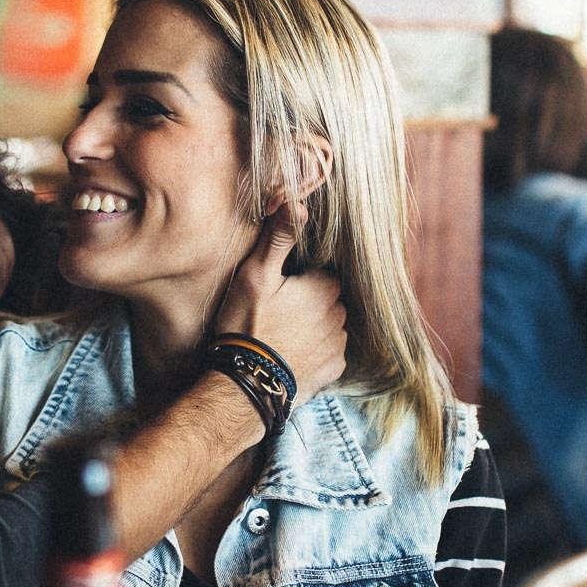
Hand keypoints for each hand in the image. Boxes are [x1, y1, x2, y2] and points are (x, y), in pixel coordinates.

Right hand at [213, 203, 347, 403]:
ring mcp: (338, 344)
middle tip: (278, 311)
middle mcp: (340, 314)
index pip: (321, 272)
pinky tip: (291, 353)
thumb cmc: (248, 326)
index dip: (300, 277)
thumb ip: (279, 238)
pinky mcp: (333, 370)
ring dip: (314, 325)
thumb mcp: (256, 276)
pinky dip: (315, 351)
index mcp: (325, 287)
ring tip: (282, 333)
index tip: (280, 288)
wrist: (247, 384)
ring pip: (330, 324)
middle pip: (328, 298)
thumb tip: (297, 202)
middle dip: (309, 301)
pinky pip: (329, 352)